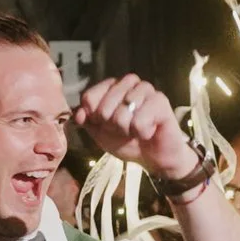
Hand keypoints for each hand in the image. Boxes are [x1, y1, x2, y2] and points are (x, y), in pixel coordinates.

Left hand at [76, 73, 190, 177]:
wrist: (153, 157)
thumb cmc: (127, 141)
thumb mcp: (100, 133)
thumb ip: (87, 121)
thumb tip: (79, 115)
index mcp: (112, 86)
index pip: (89, 97)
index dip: (94, 118)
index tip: (106, 125)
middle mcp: (129, 83)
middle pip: (104, 107)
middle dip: (111, 126)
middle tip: (125, 130)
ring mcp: (145, 89)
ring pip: (122, 113)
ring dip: (126, 130)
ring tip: (136, 130)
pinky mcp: (160, 101)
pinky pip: (139, 121)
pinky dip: (141, 133)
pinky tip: (149, 131)